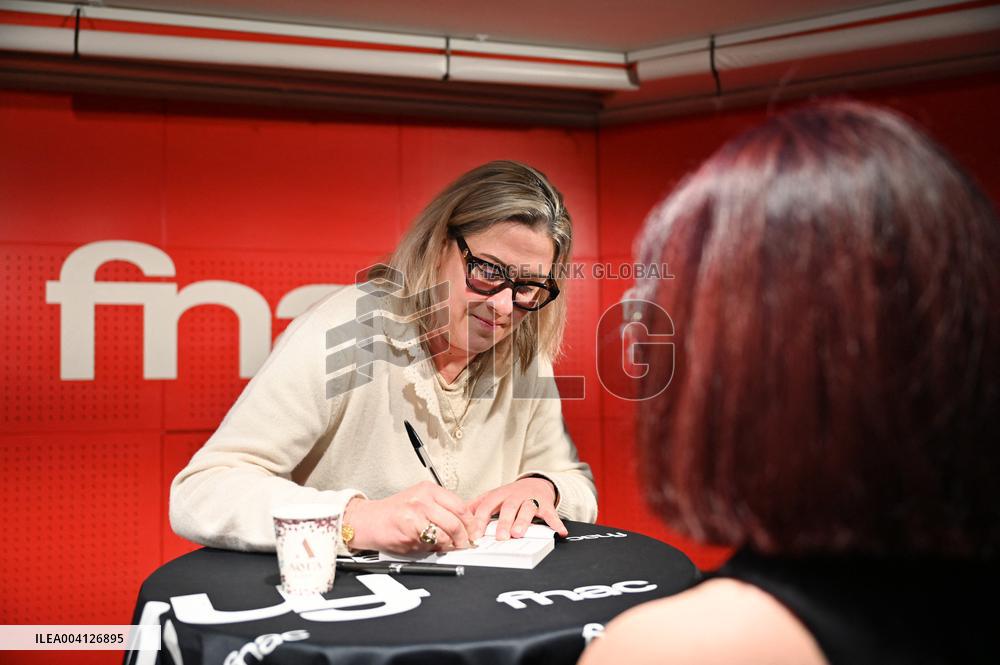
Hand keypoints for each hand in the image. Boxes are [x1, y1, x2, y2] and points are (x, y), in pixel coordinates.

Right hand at [344, 481, 476, 552]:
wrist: (368, 520)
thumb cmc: (394, 512)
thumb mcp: (420, 501)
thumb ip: (441, 509)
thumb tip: (465, 524)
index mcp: (429, 489)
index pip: (460, 506)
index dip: (470, 522)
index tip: (473, 531)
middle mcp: (423, 499)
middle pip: (455, 521)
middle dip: (464, 537)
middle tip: (465, 543)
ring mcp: (415, 515)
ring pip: (445, 534)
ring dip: (450, 545)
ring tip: (448, 546)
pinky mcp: (409, 531)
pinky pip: (430, 544)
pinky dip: (434, 548)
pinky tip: (429, 545)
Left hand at [468, 477, 566, 540]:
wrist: (535, 483)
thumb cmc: (511, 495)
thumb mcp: (492, 497)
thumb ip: (476, 506)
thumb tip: (457, 515)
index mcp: (499, 495)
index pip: (487, 506)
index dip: (480, 520)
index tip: (475, 534)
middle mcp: (515, 496)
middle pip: (508, 508)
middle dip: (504, 522)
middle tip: (501, 537)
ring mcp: (531, 500)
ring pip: (527, 509)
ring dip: (523, 521)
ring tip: (519, 533)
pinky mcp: (546, 505)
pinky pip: (552, 514)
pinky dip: (556, 523)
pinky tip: (559, 532)